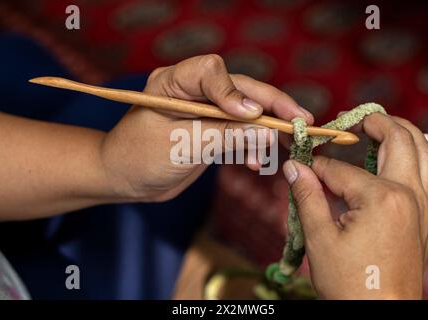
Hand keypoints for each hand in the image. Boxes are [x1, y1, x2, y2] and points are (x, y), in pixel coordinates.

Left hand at [101, 54, 312, 201]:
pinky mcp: (212, 128)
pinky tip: (257, 162)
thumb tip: (268, 129)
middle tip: (302, 122)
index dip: (235, 90)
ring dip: (268, 129)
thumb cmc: (140, 158)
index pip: (211, 70)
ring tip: (289, 145)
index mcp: (173, 83)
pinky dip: (253, 145)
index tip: (253, 115)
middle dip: (273, 106)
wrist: (125, 179)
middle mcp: (192, 90)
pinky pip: (240, 131)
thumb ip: (225, 134)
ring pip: (246, 111)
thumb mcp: (181, 146)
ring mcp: (205, 109)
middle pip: (240, 89)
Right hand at [282, 113, 427, 298]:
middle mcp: (407, 194)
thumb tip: (293, 167)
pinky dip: (415, 154)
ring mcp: (420, 206)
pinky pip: (427, 172)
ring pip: (422, 150)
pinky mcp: (423, 218)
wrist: (381, 315)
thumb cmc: (349, 283)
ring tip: (378, 125)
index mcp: (380, 198)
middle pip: (396, 139)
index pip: (340, 169)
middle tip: (350, 119)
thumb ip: (307, 196)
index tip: (299, 166)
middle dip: (373, 122)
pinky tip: (403, 150)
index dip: (314, 167)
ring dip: (401, 131)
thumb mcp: (319, 239)